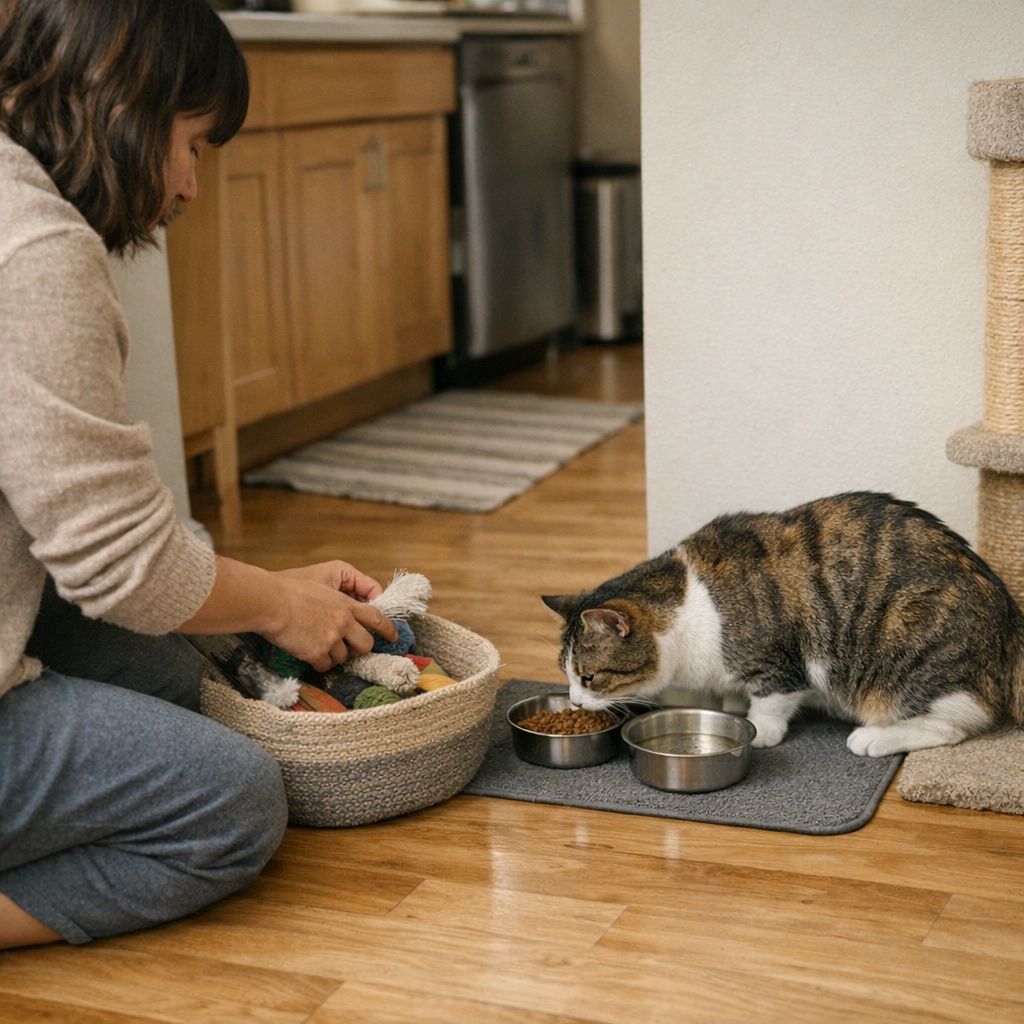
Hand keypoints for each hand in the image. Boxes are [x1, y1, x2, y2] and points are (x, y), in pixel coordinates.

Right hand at [177, 557, 397, 670]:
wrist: (271, 602)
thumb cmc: (289, 590)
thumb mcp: (321, 586)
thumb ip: (337, 602)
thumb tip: (344, 617)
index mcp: (345, 604)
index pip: (376, 618)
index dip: (388, 629)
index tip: (394, 637)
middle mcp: (343, 622)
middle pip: (365, 644)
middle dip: (359, 650)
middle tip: (349, 650)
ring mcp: (331, 638)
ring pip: (344, 658)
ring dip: (333, 655)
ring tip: (317, 646)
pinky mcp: (317, 652)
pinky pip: (325, 666)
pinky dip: (318, 663)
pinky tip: (308, 654)